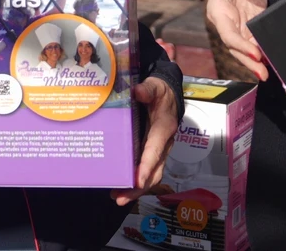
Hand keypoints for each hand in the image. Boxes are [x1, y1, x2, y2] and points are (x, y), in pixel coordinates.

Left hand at [112, 76, 179, 204]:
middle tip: (121, 198)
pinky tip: (120, 188)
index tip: (137, 180)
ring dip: (136, 189)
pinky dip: (135, 182)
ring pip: (151, 175)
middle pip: (155, 171)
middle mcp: (163, 144)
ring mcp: (158, 151)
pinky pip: (146, 171)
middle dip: (139, 186)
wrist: (169, 96)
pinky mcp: (152, 154)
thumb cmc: (160, 93)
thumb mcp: (155, 86)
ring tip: (117, 198)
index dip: (147, 166)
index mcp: (164, 128)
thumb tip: (137, 92)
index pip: (155, 150)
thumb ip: (147, 89)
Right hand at [206, 0, 268, 80]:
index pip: (228, 34)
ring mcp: (238, 27)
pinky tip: (272, 61)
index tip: (255, 53)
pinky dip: (261, 53)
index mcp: (218, 11)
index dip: (240, 45)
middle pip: (235, 48)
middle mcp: (226, 23)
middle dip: (248, 62)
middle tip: (263, 73)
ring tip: (268, 73)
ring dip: (255, 62)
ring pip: (244, 50)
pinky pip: (254, 43)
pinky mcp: (249, 26)